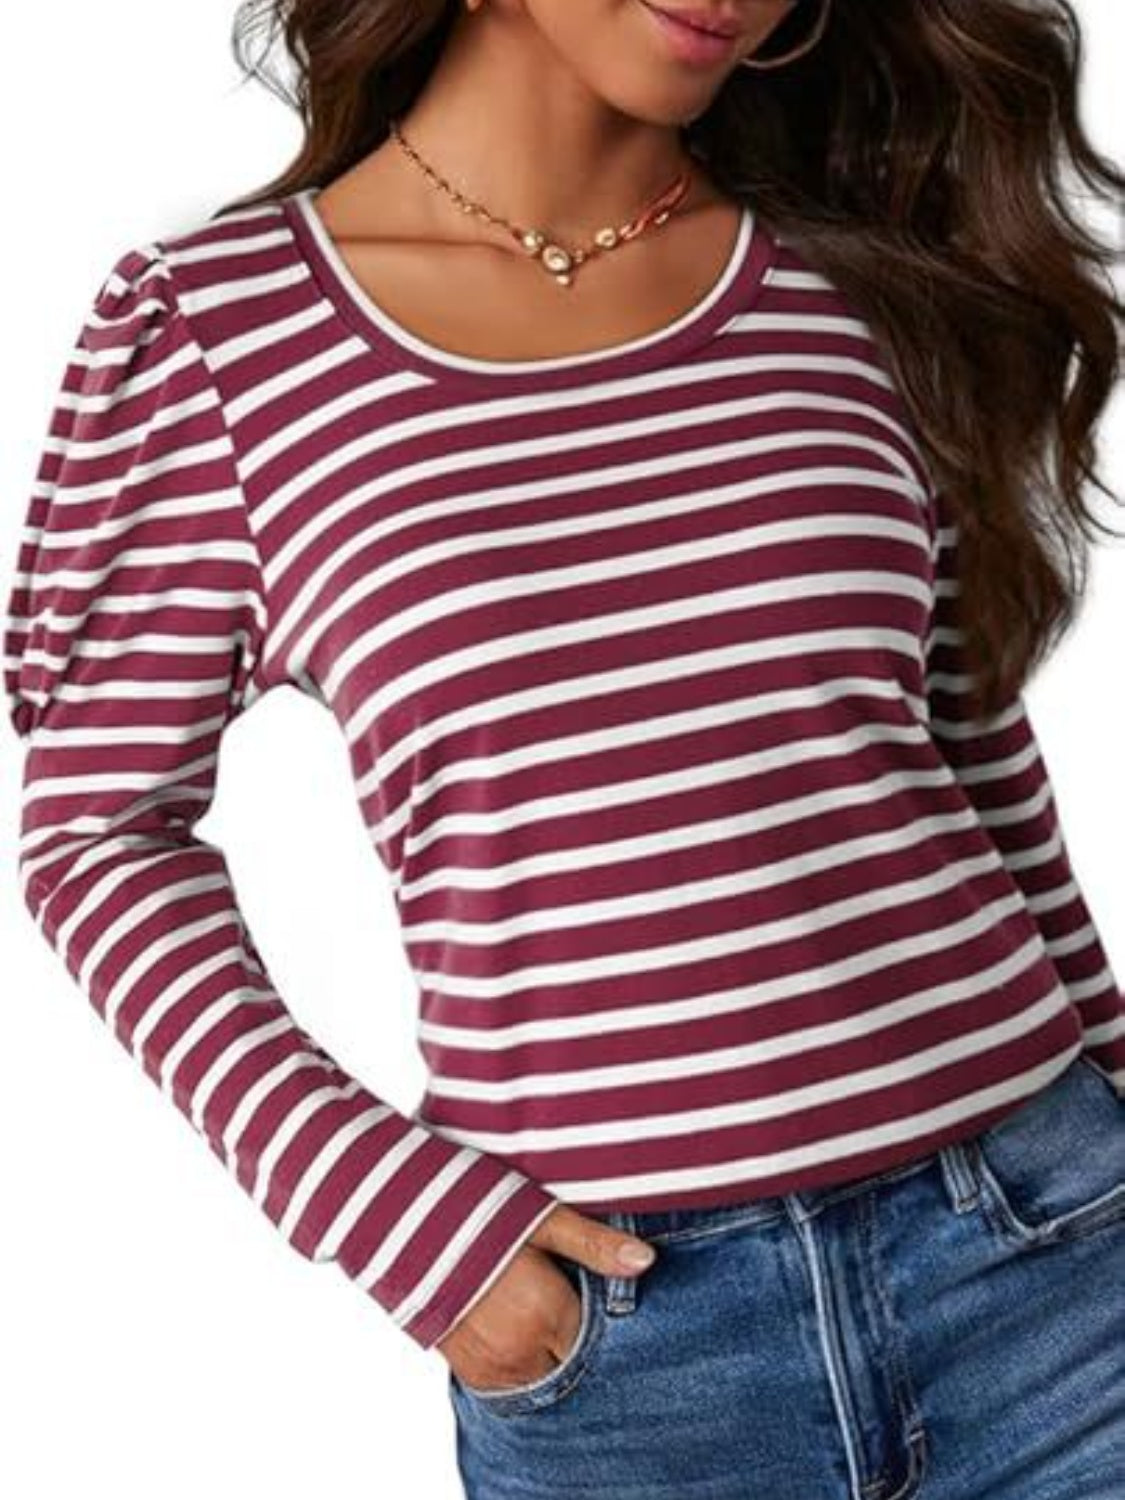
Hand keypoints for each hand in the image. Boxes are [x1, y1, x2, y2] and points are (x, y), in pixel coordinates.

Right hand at [435, 1203, 657, 1391]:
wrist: (398, 1225)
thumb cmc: (473, 1212)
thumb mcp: (539, 1218)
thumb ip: (594, 1245)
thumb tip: (647, 1261)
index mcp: (546, 1316)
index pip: (597, 1339)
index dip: (597, 1315)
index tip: (587, 1289)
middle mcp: (521, 1354)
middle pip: (572, 1362)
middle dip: (575, 1337)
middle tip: (561, 1296)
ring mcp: (491, 1369)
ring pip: (543, 1378)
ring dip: (548, 1353)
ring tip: (536, 1310)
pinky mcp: (466, 1373)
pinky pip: (511, 1385)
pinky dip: (521, 1364)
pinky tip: (515, 1327)